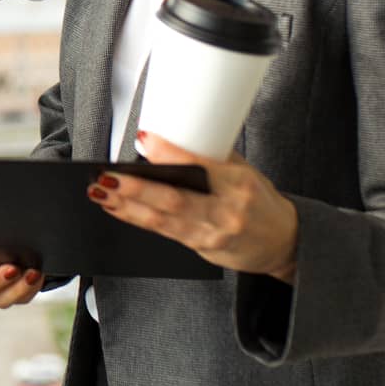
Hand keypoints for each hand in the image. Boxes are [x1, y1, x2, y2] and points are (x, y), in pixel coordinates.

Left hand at [89, 131, 299, 282]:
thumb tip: (169, 137)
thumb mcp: (246, 172)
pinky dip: (136, 219)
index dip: (171, 154)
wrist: (284, 241)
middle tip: (107, 175)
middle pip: (176, 200)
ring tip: (100, 190)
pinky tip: (116, 207)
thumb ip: (212, 157)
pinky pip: (163, 232)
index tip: (145, 140)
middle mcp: (227, 211)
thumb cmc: (260, 200)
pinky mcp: (202, 249)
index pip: (202, 167)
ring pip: (163, 220)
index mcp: (240, 184)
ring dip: (127, 205)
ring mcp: (213, 234)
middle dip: (137, 188)